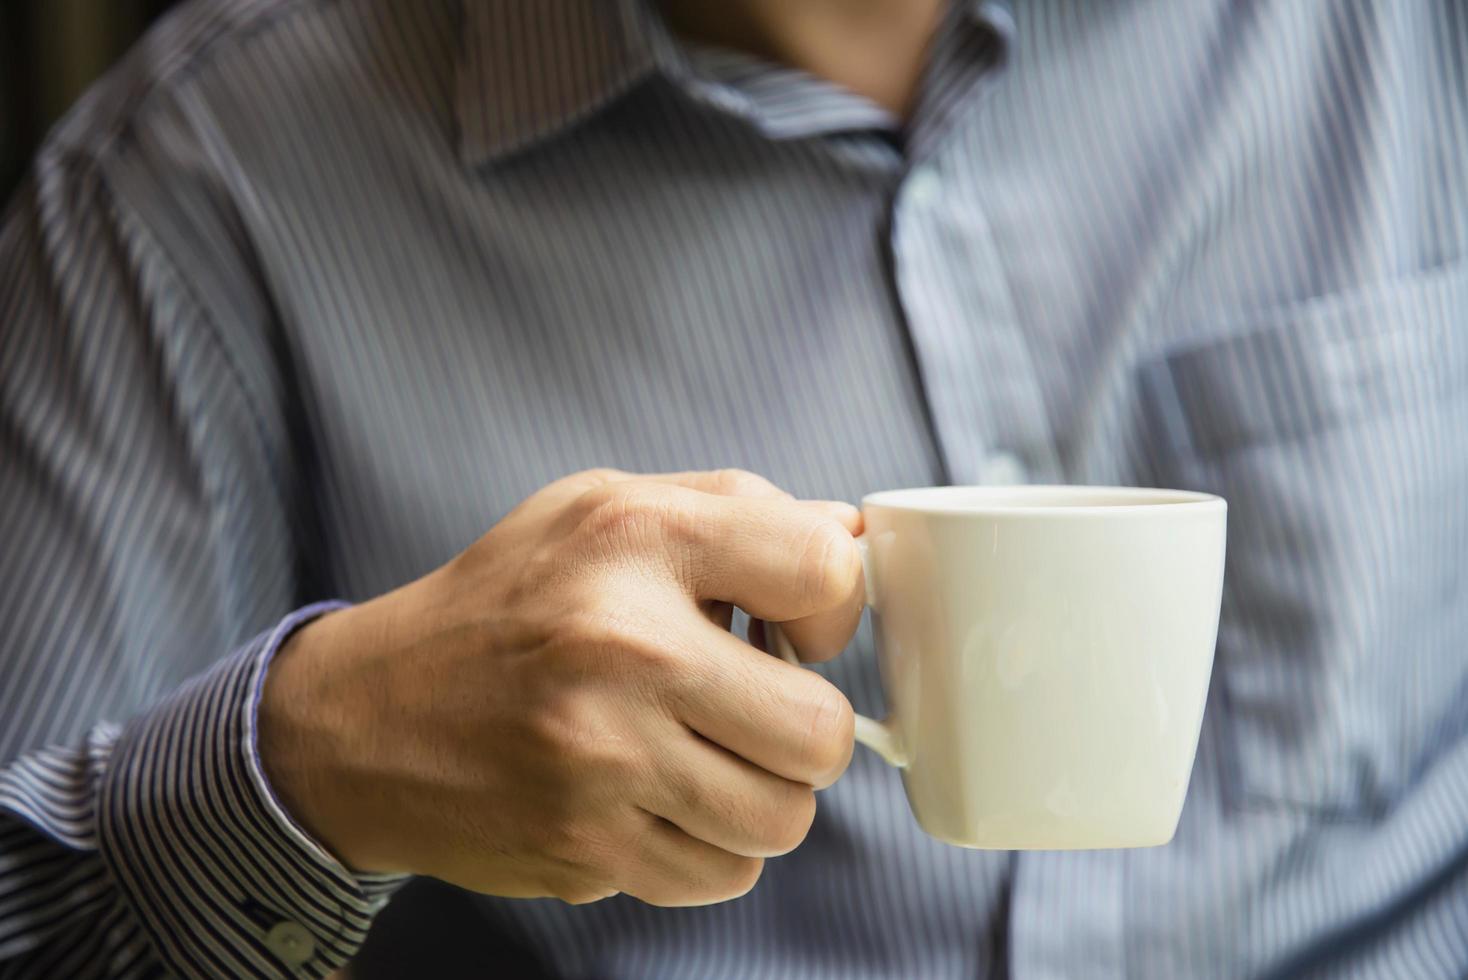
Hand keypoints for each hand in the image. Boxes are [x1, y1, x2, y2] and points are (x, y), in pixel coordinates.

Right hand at [259, 468, 863, 905]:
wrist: (367, 719)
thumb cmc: (506, 601)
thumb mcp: (603, 509)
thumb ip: (734, 509)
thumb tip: (854, 544)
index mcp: (634, 539)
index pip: (824, 571)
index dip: (833, 606)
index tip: (792, 624)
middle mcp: (620, 647)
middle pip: (819, 730)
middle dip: (805, 725)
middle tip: (756, 709)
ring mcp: (601, 761)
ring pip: (784, 820)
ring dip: (763, 795)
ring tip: (705, 756)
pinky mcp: (585, 849)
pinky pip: (722, 876)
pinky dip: (711, 847)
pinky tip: (660, 799)